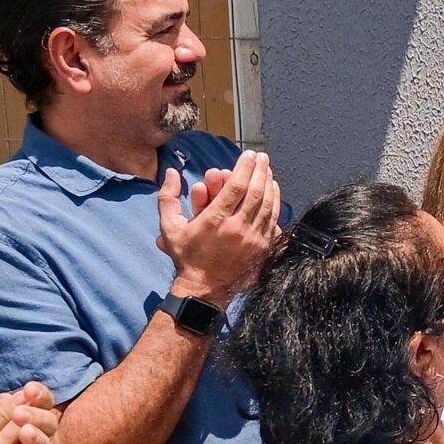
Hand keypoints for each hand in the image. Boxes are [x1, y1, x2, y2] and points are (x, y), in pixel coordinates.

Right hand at [158, 150, 281, 303]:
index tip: (249, 155)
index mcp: (215, 220)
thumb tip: (172, 172)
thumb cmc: (186, 256)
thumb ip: (168, 197)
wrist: (204, 289)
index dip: (245, 167)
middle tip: (261, 158)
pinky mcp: (263, 248)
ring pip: (268, 205)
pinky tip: (274, 191)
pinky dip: (275, 202)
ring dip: (269, 184)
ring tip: (268, 170)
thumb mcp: (169, 227)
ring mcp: (253, 239)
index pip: (236, 186)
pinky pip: (273, 220)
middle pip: (255, 192)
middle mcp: (237, 228)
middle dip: (260, 171)